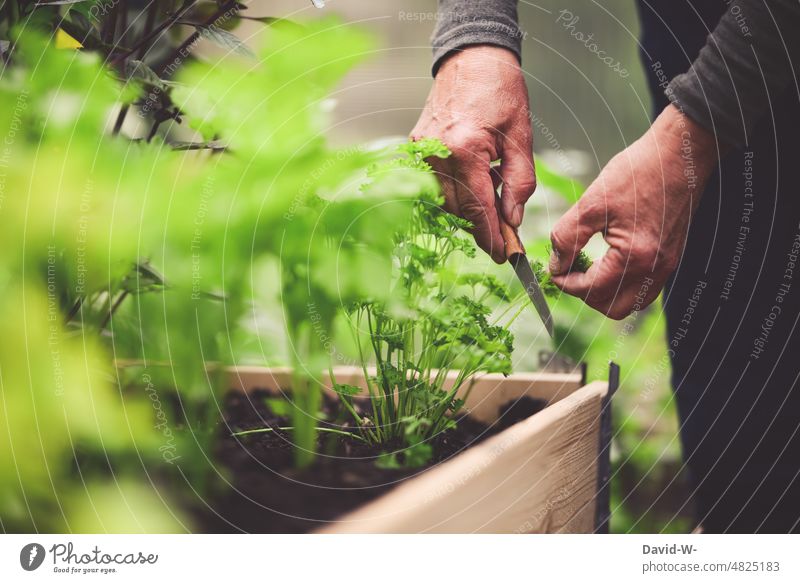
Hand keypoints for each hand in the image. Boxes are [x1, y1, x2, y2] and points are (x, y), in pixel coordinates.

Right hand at [410, 45, 535, 263]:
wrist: (472, 57)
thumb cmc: (500, 90)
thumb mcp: (521, 136)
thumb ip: (519, 181)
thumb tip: (513, 217)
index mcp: (465, 149)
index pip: (478, 207)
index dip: (491, 236)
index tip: (503, 255)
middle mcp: (437, 152)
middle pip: (458, 209)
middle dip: (481, 228)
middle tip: (503, 239)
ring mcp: (422, 150)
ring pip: (444, 200)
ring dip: (468, 210)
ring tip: (492, 204)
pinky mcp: (416, 146)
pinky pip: (435, 183)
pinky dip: (455, 192)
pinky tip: (473, 185)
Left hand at [549, 104, 718, 318]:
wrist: (680, 154)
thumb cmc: (638, 171)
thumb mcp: (593, 202)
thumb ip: (567, 236)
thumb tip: (556, 263)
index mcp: (636, 256)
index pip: (591, 289)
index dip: (565, 282)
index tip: (553, 268)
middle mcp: (655, 268)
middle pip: (611, 307)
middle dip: (584, 293)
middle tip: (569, 270)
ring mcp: (666, 266)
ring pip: (629, 303)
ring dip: (603, 293)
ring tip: (586, 267)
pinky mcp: (670, 259)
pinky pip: (643, 289)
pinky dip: (621, 286)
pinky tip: (607, 263)